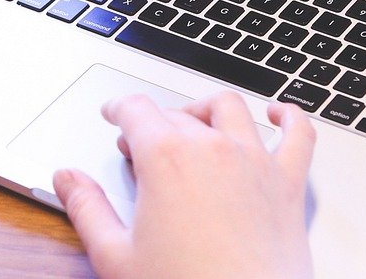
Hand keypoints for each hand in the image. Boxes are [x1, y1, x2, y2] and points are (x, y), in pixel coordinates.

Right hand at [53, 92, 315, 278]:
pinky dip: (290, 116)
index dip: (118, 108)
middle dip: (154, 121)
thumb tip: (66, 178)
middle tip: (141, 142)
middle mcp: (212, 148)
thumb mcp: (115, 256)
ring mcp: (254, 161)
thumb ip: (86, 209)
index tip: (113, 114)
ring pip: (230, 108)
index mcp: (166, 158)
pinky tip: (280, 114)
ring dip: (206, 108)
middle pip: (177, 112)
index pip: (136, 110)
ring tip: (195, 121)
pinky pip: (298, 133)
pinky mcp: (288, 183)